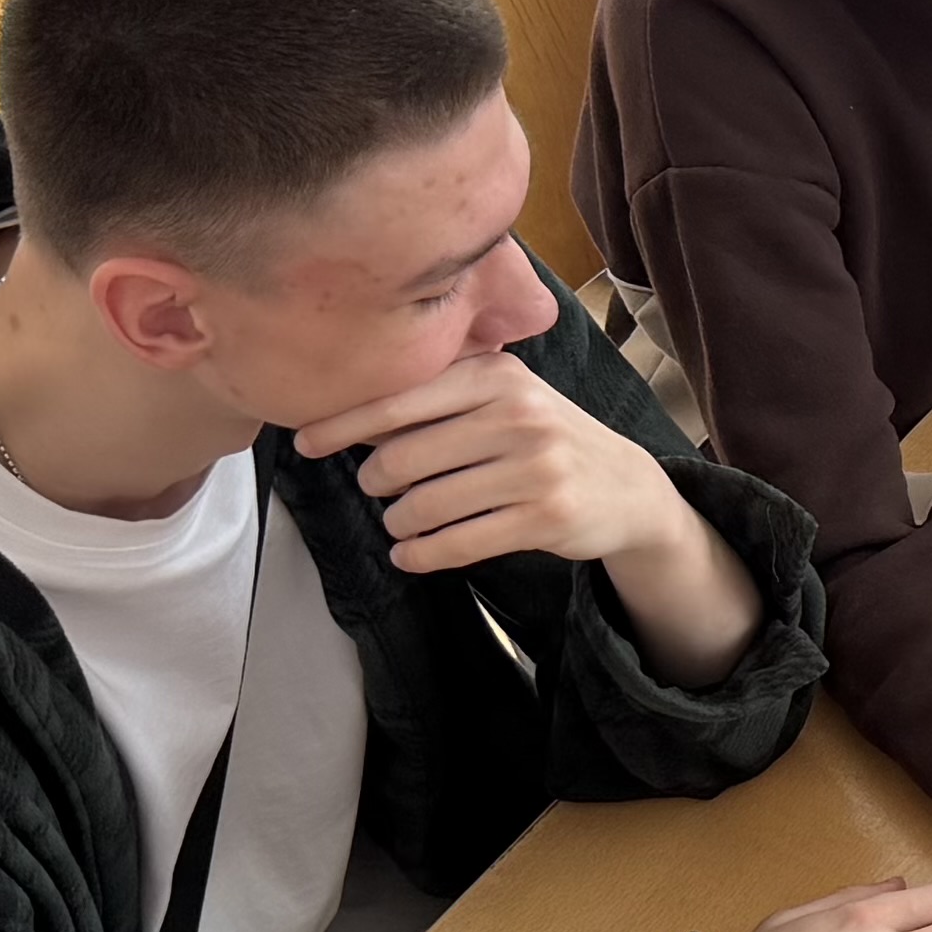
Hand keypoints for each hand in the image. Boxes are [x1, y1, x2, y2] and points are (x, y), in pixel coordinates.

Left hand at [298, 351, 686, 574]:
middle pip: (402, 458)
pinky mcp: (545, 518)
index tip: (304, 442)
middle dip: (375, 482)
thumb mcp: (506, 398)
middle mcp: (518, 416)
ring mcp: (535, 468)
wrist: (626, 486)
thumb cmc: (546, 438)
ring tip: (399, 523)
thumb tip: (348, 416)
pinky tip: (411, 554)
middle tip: (377, 489)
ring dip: (397, 523)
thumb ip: (440, 398)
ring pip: (425, 505)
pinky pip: (457, 543)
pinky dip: (420, 555)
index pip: (398, 401)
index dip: (341, 425)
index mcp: (497, 376)